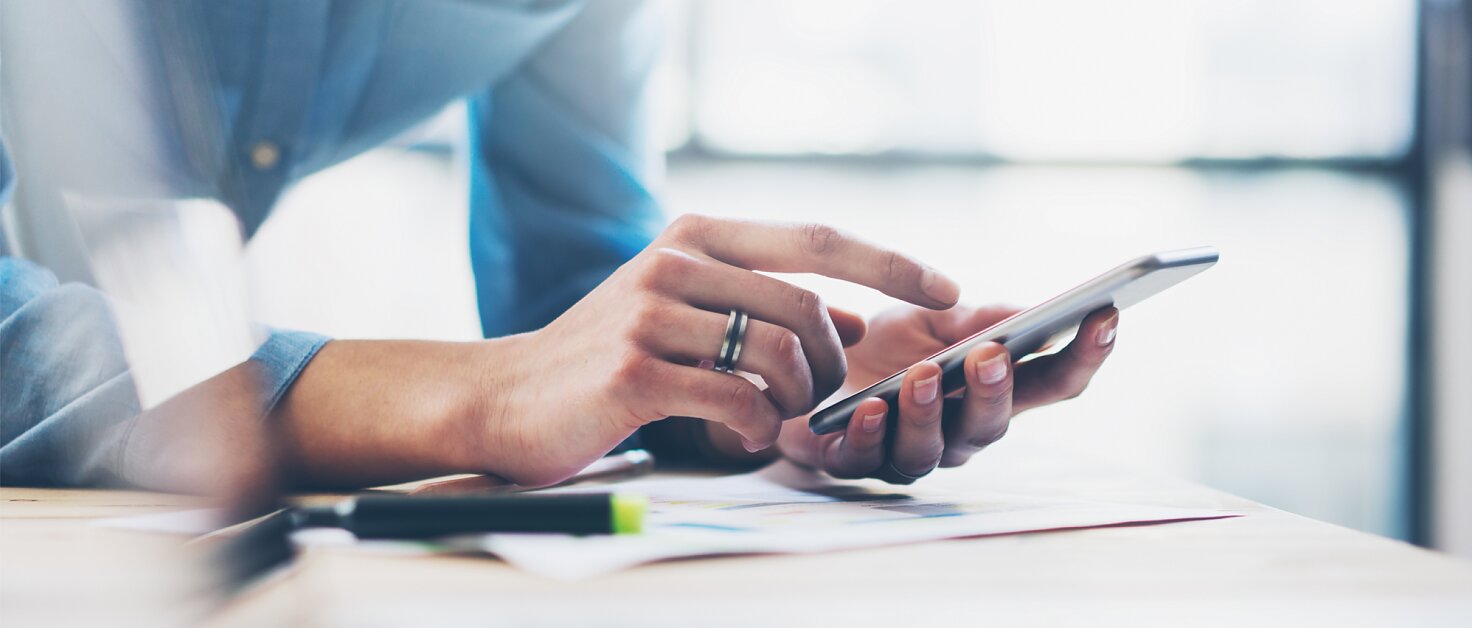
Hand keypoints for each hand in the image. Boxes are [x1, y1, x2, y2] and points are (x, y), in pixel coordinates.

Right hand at [473, 215, 957, 486]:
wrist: (503, 396)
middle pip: (805, 309)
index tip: (948, 292)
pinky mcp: (634, 371)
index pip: (816, 239)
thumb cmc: (607, 358)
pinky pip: (737, 402)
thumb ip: (760, 306)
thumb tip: (848, 322)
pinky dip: (756, 430)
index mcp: (697, 236)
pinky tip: (742, 440)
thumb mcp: (686, 311)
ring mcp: (651, 313)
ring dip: (795, 403)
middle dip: (833, 367)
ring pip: (777, 356)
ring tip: (775, 424)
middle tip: (821, 402)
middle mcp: (675, 262)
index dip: (890, 265)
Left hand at [773, 304, 1119, 482]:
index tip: (1108, 316)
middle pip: (995, 424)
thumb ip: (976, 318)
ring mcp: (906, 452)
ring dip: (930, 412)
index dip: (1085, 355)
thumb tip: (1032, 311)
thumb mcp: (928, 319)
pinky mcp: (849, 461)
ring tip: (924, 377)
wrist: (801, 367)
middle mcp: (957, 432)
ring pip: (932, 449)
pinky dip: (869, 433)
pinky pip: (866, 459)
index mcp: (989, 392)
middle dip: (997, 390)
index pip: (1052, 381)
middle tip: (992, 354)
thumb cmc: (878, 348)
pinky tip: (868, 408)